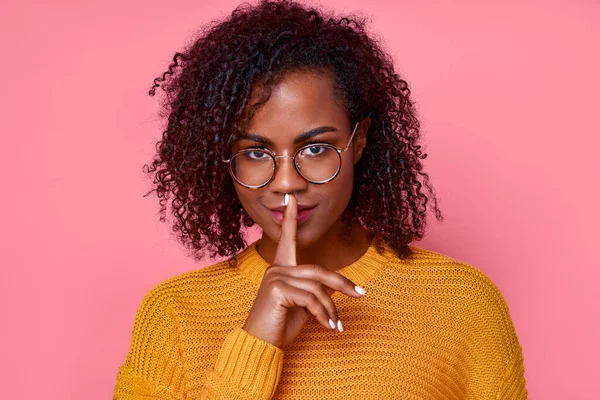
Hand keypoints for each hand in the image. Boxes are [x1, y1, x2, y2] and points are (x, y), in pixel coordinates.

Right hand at [242, 193, 365, 347]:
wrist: (261, 344)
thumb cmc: (280, 325)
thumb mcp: (303, 306)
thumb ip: (315, 291)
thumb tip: (337, 284)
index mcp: (281, 269)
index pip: (287, 239)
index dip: (289, 219)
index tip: (291, 199)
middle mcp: (276, 268)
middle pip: (318, 271)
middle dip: (342, 283)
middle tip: (361, 294)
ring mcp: (275, 277)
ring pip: (317, 287)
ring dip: (331, 309)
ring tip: (335, 325)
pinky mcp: (277, 289)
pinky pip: (311, 298)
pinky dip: (323, 314)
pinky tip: (327, 327)